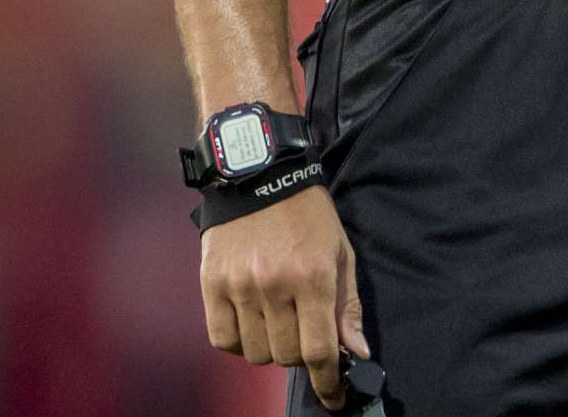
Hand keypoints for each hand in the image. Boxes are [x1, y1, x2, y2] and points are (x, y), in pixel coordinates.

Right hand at [201, 187, 367, 409]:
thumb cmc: (305, 212)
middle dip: (300, 356)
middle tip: (303, 336)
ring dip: (270, 348)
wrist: (257, 172)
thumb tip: (355, 353)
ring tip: (275, 322)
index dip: (328, 382)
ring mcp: (240, 285)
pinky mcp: (211, 283)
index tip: (333, 396)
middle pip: (286, 356)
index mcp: (312, 276)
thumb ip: (347, 305)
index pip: (319, 350)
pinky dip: (238, 341)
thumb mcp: (340, 251)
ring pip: (255, 353)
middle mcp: (275, 285)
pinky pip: (222, 338)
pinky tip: (250, 323)